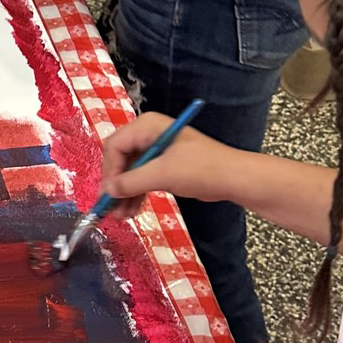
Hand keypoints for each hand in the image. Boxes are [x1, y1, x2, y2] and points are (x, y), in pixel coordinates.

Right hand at [100, 112, 243, 206]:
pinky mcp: (164, 165)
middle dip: (115, 185)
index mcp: (147, 126)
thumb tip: (107, 191)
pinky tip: (131, 211)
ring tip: (120, 216)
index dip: (109, 171)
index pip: (115, 146)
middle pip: (120, 159)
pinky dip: (136, 194)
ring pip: (130, 172)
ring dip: (124, 193)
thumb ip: (132, 182)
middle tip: (109, 209)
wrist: (235, 179)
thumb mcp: (163, 174)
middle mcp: (148, 134)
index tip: (108, 195)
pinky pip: (142, 178)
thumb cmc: (201, 169)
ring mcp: (156, 150)